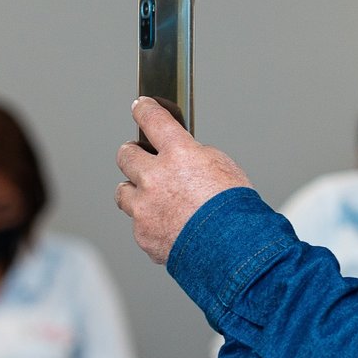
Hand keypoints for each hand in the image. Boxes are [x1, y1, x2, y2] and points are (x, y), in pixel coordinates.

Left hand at [116, 97, 251, 263]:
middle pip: (126, 154)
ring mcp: (145, 208)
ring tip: (152, 198)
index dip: (145, 109)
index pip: (153, 119)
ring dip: (135, 192)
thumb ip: (193, 157)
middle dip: (133, 154)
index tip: (141, 107)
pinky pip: (139, 224)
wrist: (233, 250)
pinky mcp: (143, 235)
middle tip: (141, 157)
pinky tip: (169, 227)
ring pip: (124, 192)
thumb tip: (180, 156)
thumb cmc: (234, 209)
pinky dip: (151, 224)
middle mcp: (155, 178)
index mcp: (178, 154)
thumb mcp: (222, 166)